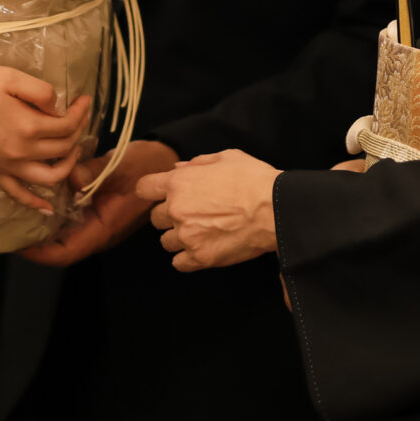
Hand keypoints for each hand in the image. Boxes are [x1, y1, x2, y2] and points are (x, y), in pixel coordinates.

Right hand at [0, 68, 92, 210]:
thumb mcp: (8, 77)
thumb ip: (40, 91)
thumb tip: (56, 107)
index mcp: (29, 126)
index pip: (67, 124)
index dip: (81, 111)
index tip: (84, 99)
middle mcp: (23, 151)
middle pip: (64, 148)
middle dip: (77, 131)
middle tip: (77, 116)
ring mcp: (9, 165)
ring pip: (50, 177)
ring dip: (67, 165)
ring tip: (70, 151)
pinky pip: (18, 193)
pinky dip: (35, 202)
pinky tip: (47, 208)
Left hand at [20, 140, 178, 266]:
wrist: (165, 160)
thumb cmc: (148, 166)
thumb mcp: (122, 166)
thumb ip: (95, 172)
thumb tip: (71, 178)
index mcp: (103, 227)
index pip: (66, 253)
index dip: (40, 253)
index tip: (17, 244)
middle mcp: (97, 230)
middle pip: (60, 247)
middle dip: (34, 242)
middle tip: (9, 224)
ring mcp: (96, 221)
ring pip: (63, 233)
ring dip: (42, 226)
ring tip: (17, 210)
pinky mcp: (95, 209)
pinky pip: (69, 217)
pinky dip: (53, 211)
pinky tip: (39, 194)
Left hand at [140, 148, 280, 271]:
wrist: (275, 210)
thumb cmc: (253, 180)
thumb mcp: (226, 157)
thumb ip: (198, 163)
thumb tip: (179, 168)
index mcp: (179, 183)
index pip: (144, 189)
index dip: (151, 191)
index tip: (160, 195)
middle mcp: (177, 210)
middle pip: (155, 218)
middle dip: (170, 215)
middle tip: (192, 213)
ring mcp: (187, 236)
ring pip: (166, 242)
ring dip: (178, 237)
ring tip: (200, 232)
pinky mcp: (201, 258)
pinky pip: (178, 263)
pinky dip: (186, 258)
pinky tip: (201, 249)